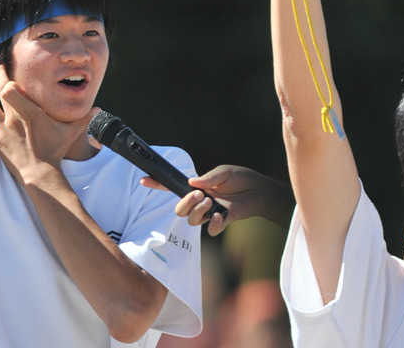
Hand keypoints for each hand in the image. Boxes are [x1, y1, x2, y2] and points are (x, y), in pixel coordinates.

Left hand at [0, 67, 93, 184]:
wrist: (40, 174)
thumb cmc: (55, 150)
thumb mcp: (71, 132)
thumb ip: (84, 118)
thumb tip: (99, 108)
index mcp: (30, 112)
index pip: (10, 89)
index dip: (6, 77)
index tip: (6, 67)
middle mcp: (14, 118)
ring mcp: (3, 129)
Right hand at [141, 164, 291, 236]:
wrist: (259, 190)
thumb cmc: (241, 178)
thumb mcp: (223, 172)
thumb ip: (208, 178)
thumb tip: (192, 183)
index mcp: (198, 188)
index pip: (174, 187)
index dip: (158, 184)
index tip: (144, 180)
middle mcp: (200, 202)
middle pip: (179, 210)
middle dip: (185, 204)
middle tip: (199, 195)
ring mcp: (210, 213)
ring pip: (191, 221)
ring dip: (198, 211)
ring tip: (211, 202)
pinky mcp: (221, 222)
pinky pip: (210, 230)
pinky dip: (213, 224)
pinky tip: (221, 215)